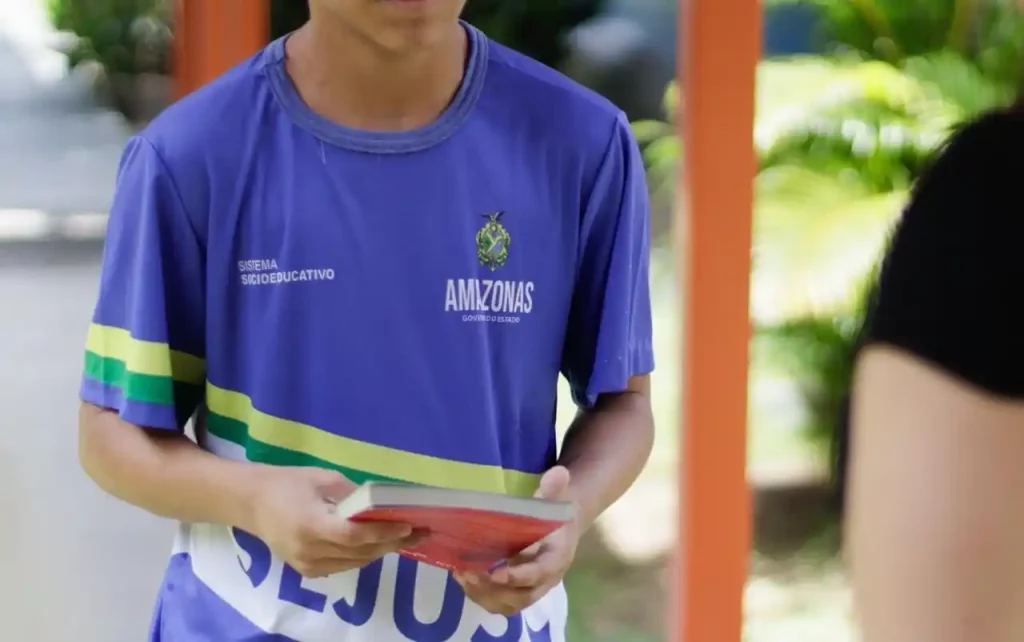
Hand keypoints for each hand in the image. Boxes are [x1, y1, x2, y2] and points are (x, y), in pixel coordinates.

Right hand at [249, 466, 417, 577]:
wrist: (252, 503)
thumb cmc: (288, 483)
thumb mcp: (323, 479)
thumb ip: (353, 495)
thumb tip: (383, 506)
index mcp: (311, 524)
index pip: (354, 535)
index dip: (383, 532)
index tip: (408, 525)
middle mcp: (309, 550)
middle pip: (359, 552)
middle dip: (391, 542)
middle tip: (419, 532)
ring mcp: (307, 565)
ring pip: (355, 562)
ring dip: (380, 550)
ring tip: (405, 537)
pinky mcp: (306, 571)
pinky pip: (343, 566)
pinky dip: (362, 556)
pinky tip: (378, 543)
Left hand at [454, 466, 580, 615]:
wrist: (560, 528)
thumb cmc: (553, 513)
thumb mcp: (555, 499)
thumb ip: (553, 489)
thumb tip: (558, 473)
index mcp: (557, 558)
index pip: (541, 573)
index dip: (520, 576)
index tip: (497, 573)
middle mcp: (546, 580)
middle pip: (522, 596)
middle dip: (494, 589)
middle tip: (469, 573)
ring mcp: (531, 589)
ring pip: (508, 604)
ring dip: (483, 595)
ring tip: (461, 575)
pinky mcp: (517, 593)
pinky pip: (499, 603)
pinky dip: (479, 595)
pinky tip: (462, 577)